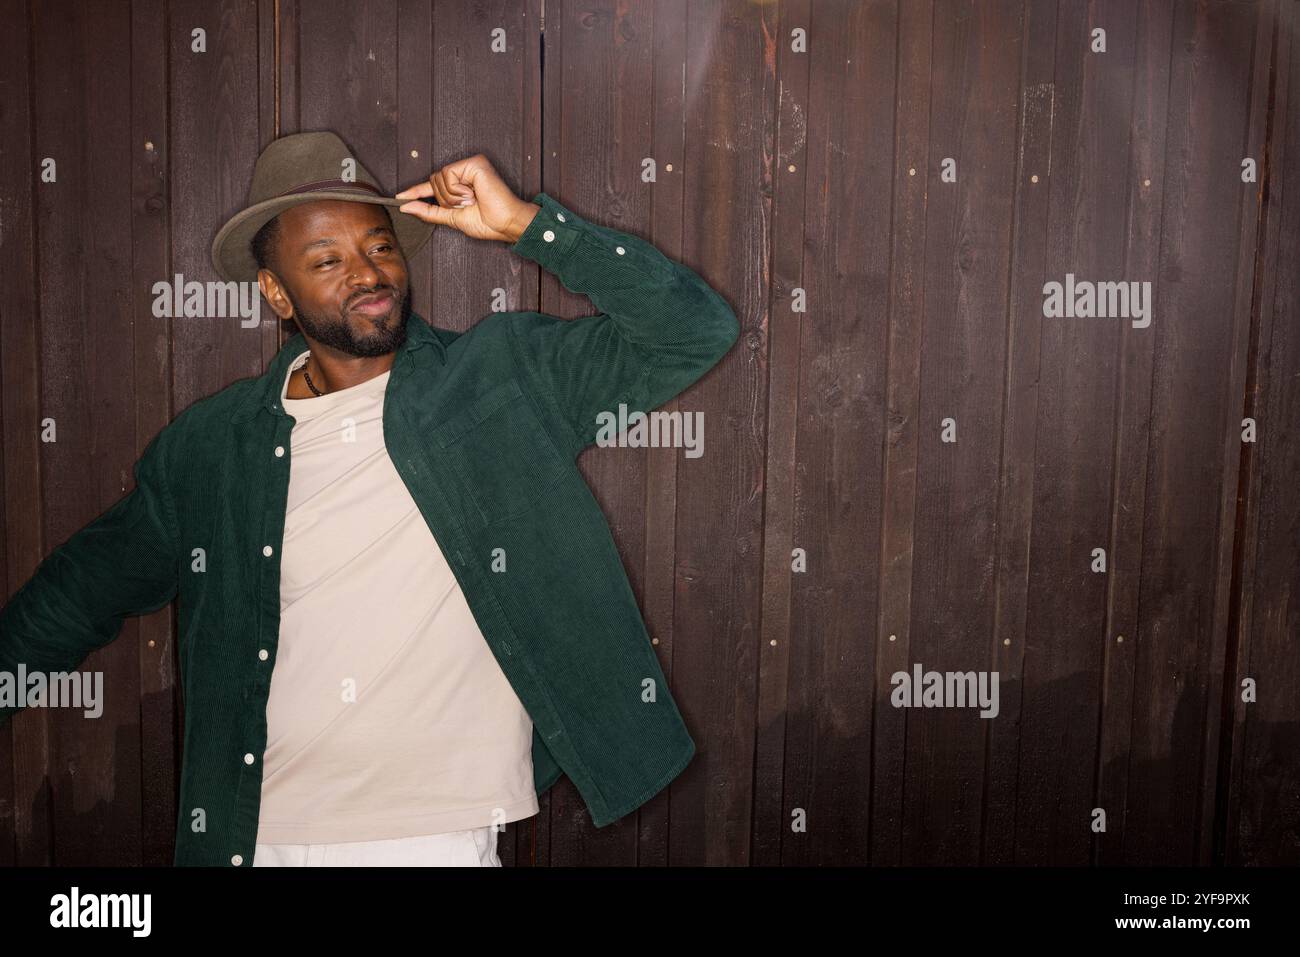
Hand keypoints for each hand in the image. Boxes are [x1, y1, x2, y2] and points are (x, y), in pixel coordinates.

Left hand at [395, 154, 537, 242]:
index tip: (398, 198)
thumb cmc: (488, 222)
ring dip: (452, 197)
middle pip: (433, 181)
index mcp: (460, 184)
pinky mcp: (474, 163)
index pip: (432, 186)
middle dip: (445, 200)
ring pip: (439, 179)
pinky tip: (474, 194)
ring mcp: (469, 165)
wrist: (505, 224)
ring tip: (472, 201)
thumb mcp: (452, 218)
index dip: (416, 192)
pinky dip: (458, 191)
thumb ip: (429, 211)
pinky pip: (449, 175)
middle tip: (466, 206)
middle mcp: (464, 171)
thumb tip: (406, 207)